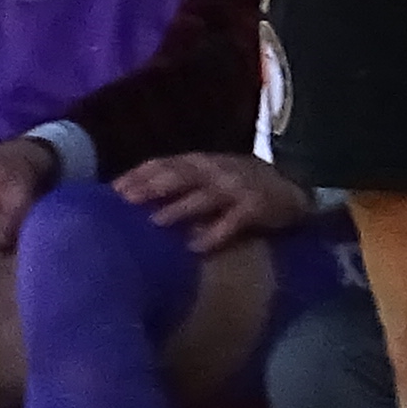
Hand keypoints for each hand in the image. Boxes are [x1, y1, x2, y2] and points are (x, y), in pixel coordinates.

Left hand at [118, 148, 308, 251]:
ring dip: (177, 209)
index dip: (137, 175)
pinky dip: (214, 233)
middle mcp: (216, 169)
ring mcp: (236, 187)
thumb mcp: (211, 176)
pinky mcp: (256, 207)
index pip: (162, 164)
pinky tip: (196, 246)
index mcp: (201, 161)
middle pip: (177, 176)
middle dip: (149, 188)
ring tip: (154, 224)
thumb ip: (181, 183)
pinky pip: (232, 221)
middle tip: (124, 204)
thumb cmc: (243, 186)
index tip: (111, 192)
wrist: (295, 190)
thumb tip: (138, 199)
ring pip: (202, 197)